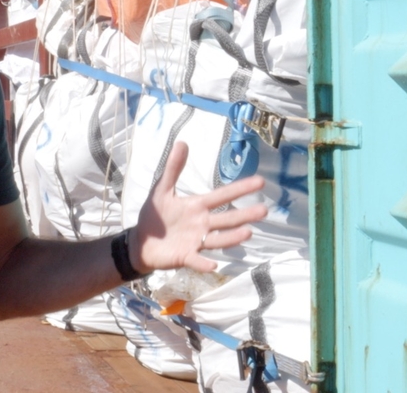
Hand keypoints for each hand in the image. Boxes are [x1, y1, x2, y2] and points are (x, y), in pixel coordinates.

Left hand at [131, 141, 267, 273]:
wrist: (141, 241)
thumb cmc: (155, 215)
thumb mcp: (162, 189)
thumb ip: (173, 168)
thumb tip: (182, 142)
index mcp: (198, 206)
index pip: (222, 196)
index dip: (240, 189)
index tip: (260, 182)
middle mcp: (202, 224)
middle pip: (226, 219)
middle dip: (245, 215)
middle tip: (264, 210)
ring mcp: (196, 241)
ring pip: (217, 240)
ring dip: (231, 238)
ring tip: (248, 233)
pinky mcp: (185, 256)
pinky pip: (197, 260)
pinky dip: (204, 264)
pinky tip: (214, 265)